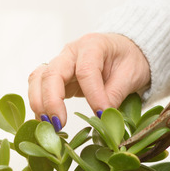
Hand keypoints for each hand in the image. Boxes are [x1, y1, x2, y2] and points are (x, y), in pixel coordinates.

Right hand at [28, 33, 150, 129]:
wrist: (123, 53)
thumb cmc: (129, 59)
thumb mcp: (131, 74)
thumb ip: (116, 94)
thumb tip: (101, 116)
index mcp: (93, 45)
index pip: (86, 71)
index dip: (92, 95)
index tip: (100, 115)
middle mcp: (71, 52)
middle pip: (52, 73)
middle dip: (52, 101)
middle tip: (59, 124)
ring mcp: (60, 63)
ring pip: (38, 79)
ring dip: (39, 103)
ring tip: (48, 125)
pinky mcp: (55, 77)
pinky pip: (39, 87)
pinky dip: (39, 105)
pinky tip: (46, 122)